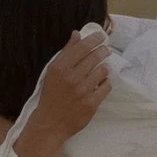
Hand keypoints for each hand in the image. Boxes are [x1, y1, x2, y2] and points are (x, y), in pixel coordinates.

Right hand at [17, 25, 110, 156]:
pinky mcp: (91, 103)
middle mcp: (71, 78)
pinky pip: (106, 86)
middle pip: (95, 57)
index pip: (82, 47)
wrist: (50, 123)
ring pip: (102, 71)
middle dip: (103, 51)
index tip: (101, 36)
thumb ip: (66, 52)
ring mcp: (82, 91)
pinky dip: (106, 83)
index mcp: (59, 68)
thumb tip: (77, 34)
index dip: (94, 39)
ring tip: (101, 70)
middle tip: (106, 50)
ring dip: (104, 68)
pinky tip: (101, 83)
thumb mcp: (52, 72)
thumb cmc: (51, 95)